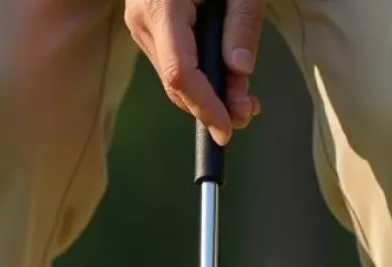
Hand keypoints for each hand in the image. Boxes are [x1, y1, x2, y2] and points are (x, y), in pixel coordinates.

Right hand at [124, 0, 264, 144]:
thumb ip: (242, 23)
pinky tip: (227, 81)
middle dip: (213, 106)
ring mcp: (140, 24)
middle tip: (251, 111)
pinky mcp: (147, 27)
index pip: (180, 73)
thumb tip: (240, 73)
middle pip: (176, 84)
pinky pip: (173, 64)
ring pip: (174, 79)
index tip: (228, 129)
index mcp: (163, 4)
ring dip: (209, 95)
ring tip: (246, 98)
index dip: (206, 106)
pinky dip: (200, 78)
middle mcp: (142, 19)